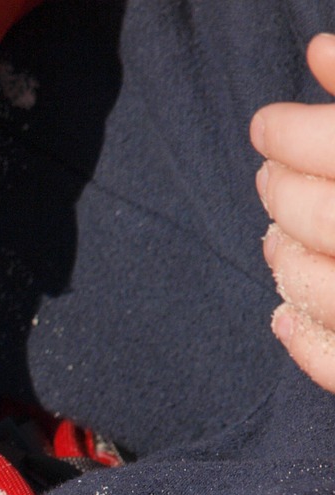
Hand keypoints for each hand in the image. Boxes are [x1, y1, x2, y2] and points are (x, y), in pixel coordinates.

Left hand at [252, 33, 334, 391]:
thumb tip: (319, 53)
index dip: (290, 132)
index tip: (265, 124)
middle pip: (327, 217)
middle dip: (282, 192)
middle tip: (267, 175)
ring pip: (327, 291)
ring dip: (285, 262)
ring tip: (272, 237)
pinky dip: (305, 343)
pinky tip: (283, 315)